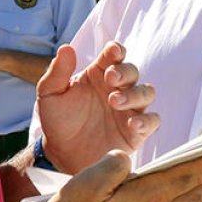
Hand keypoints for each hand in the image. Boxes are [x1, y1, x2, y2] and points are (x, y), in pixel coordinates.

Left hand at [35, 42, 155, 173]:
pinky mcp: (137, 130)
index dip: (116, 50)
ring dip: (135, 94)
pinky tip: (133, 123)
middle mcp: (118, 88)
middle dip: (125, 72)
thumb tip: (66, 47)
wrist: (61, 154)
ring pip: (146, 92)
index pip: (114, 54)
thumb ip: (57, 72)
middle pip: (132, 71)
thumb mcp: (50, 94)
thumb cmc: (58, 120)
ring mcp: (129, 109)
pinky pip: (152, 121)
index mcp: (99, 74)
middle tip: (111, 78)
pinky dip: (147, 120)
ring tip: (115, 101)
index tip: (113, 51)